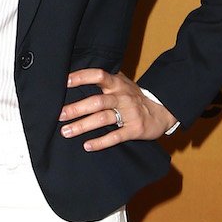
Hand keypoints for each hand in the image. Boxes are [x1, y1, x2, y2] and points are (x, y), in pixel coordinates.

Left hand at [60, 69, 176, 150]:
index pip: (99, 76)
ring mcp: (129, 113)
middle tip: (59, 115)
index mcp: (117, 84)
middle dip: (77, 108)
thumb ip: (104, 81)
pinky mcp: (134, 129)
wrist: (162, 112)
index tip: (65, 81)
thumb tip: (74, 77)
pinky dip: (101, 142)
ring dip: (83, 126)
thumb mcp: (122, 84)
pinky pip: (116, 136)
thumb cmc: (134, 97)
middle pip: (97, 101)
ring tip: (66, 131)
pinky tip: (87, 146)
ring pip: (103, 118)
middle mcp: (122, 97)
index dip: (82, 77)